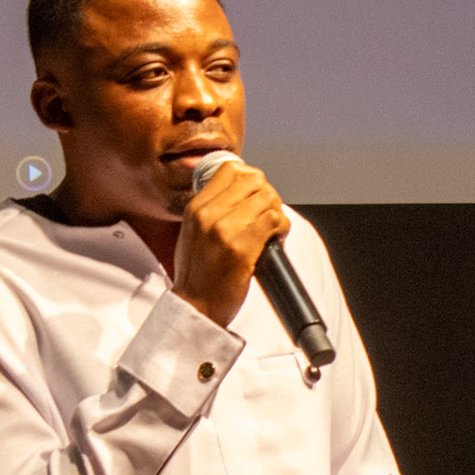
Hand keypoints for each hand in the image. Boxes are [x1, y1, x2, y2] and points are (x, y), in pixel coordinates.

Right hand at [172, 156, 287, 325]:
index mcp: (195, 207)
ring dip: (276, 212)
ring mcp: (224, 229)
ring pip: (267, 197)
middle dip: (267, 194)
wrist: (195, 306)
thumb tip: (240, 192)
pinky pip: (273, 220)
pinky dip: (282, 228)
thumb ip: (212, 209)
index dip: (250, 178)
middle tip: (268, 214)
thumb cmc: (197, 275)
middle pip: (253, 179)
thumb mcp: (192, 231)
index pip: (229, 168)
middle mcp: (208, 214)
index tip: (255, 195)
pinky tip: (276, 240)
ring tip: (272, 229)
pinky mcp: (241, 248)